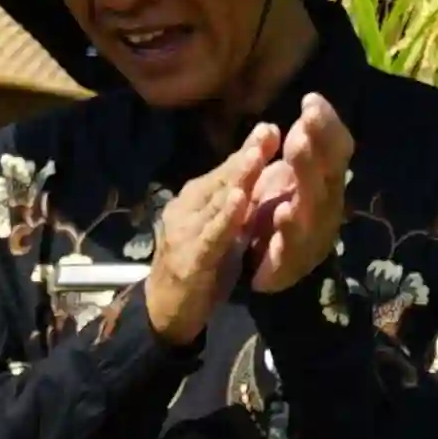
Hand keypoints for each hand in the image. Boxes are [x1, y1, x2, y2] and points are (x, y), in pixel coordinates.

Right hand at [143, 127, 277, 347]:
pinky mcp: (190, 259)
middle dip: (245, 156)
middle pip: (220, 180)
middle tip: (267, 132)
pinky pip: (211, 235)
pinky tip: (241, 201)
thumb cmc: (199, 264)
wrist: (166, 310)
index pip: (224, 171)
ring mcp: (185, 233)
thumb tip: (259, 167)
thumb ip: (235, 200)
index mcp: (194, 199)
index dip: (247, 150)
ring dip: (237, 178)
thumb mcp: (220, 227)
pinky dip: (225, 217)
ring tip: (257, 155)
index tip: (270, 128)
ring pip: (215, 202)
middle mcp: (186, 209)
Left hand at [243, 96, 353, 294]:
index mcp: (323, 184)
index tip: (310, 99)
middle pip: (328, 175)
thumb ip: (298, 146)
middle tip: (306, 119)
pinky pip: (291, 248)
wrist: (253, 272)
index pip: (336, 150)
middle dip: (318, 145)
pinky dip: (289, 231)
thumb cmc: (270, 215)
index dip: (327, 126)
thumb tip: (312, 103)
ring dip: (307, 180)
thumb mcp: (283, 174)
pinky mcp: (289, 266)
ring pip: (315, 209)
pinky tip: (282, 213)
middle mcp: (325, 209)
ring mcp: (311, 239)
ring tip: (298, 152)